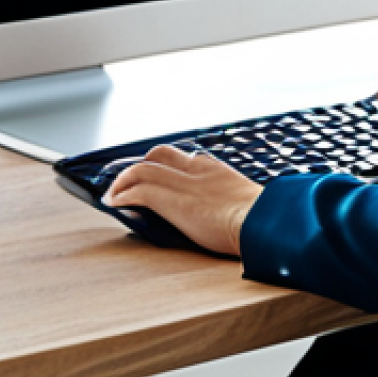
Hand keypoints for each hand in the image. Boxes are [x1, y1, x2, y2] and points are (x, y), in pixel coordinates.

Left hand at [103, 145, 262, 256]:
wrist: (264, 222)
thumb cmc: (264, 220)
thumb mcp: (249, 203)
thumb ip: (236, 202)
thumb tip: (241, 216)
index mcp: (216, 170)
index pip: (185, 158)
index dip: (165, 165)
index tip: (157, 174)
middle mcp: (198, 169)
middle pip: (160, 154)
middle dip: (140, 165)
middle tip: (127, 180)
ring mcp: (185, 183)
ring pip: (144, 169)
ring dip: (124, 179)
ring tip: (113, 192)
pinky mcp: (174, 201)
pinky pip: (140, 191)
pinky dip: (124, 194)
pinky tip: (114, 203)